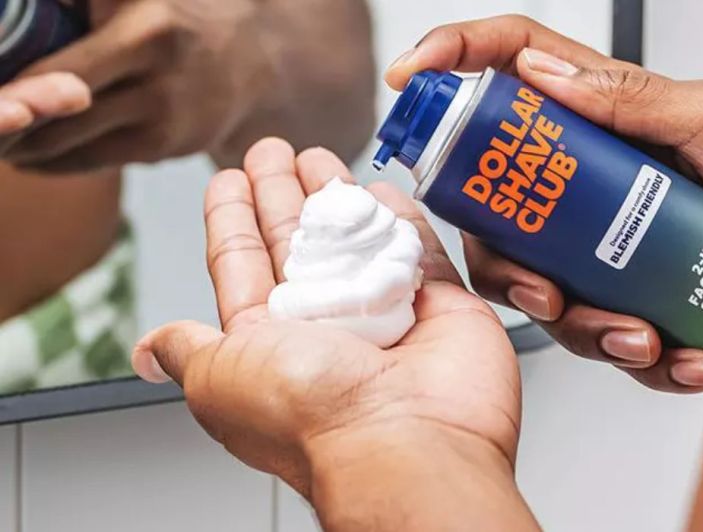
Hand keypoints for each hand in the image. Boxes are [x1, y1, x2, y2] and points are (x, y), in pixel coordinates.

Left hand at [5, 0, 373, 172]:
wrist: (249, 57)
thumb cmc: (169, 17)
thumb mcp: (129, 0)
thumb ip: (76, 7)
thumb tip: (12, 21)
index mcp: (146, 31)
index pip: (55, 72)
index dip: (12, 94)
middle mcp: (158, 75)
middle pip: (50, 112)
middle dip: (6, 119)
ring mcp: (164, 119)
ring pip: (63, 142)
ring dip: (19, 142)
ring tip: (3, 133)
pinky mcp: (164, 149)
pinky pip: (87, 160)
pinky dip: (49, 158)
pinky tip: (30, 149)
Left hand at [131, 140, 536, 528]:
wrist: (406, 440)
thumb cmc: (310, 413)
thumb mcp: (219, 378)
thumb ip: (188, 349)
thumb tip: (146, 352)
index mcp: (270, 341)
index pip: (241, 264)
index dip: (232, 219)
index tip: (228, 178)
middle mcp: (327, 327)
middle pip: (297, 243)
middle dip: (282, 193)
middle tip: (275, 150)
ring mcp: (386, 314)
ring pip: (355, 240)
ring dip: (336, 196)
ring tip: (323, 156)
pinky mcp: (441, 306)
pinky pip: (418, 249)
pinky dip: (402, 218)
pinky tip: (382, 188)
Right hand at [386, 16, 702, 392]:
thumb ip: (634, 99)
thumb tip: (542, 70)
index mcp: (614, 123)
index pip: (518, 74)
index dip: (456, 63)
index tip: (412, 78)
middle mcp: (600, 187)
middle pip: (504, 209)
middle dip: (507, 260)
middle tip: (542, 285)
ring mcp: (614, 246)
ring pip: (547, 288)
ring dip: (582, 324)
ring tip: (639, 335)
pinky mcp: (642, 299)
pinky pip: (609, 339)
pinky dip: (640, 359)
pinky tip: (683, 355)